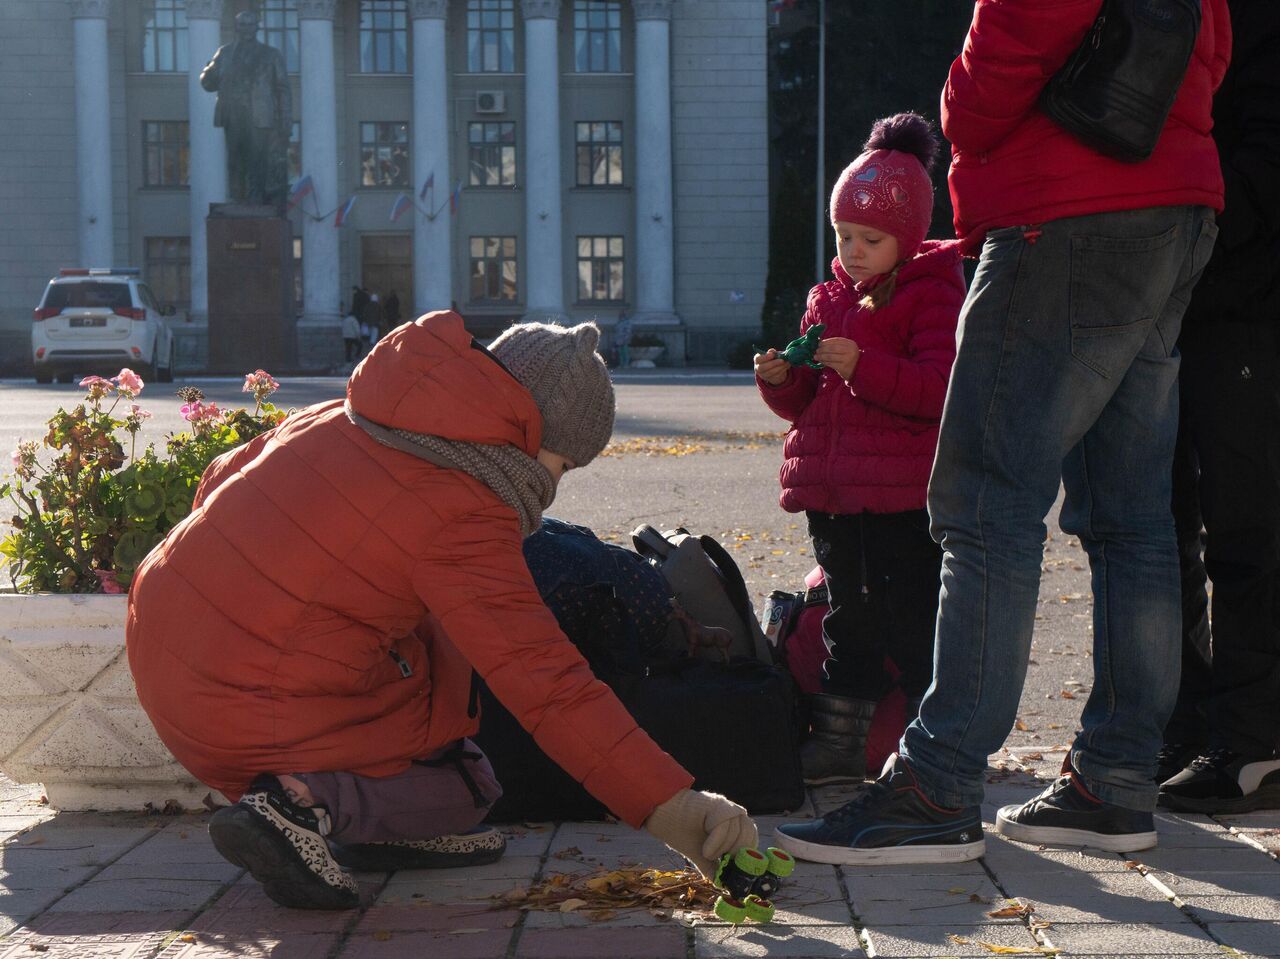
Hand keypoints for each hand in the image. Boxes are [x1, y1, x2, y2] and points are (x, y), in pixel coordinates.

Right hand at [644, 788, 758, 877]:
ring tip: (708, 854)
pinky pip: (725, 825)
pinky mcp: (715, 802)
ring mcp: (724, 805)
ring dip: (724, 848)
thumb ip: (713, 867)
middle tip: (721, 862)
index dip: (745, 854)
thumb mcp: (700, 854)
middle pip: (749, 833)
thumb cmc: (680, 831)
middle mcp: (731, 812)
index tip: (733, 867)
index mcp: (732, 822)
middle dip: (737, 853)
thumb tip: (724, 886)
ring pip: (738, 830)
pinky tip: (705, 850)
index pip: (751, 837)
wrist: (662, 814)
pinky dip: (717, 842)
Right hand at [754, 348, 791, 386]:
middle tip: (782, 360)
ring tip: (787, 362)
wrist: (774, 368)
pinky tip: (787, 365)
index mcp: (757, 360)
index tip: (772, 355)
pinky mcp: (771, 379)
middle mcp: (758, 368)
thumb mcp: (772, 354)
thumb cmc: (772, 358)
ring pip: (771, 373)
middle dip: (773, 364)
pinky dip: (783, 370)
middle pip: (763, 368)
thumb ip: (771, 352)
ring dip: (780, 367)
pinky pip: (777, 375)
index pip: (758, 359)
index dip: (765, 357)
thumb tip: (772, 351)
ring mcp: (764, 375)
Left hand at [813, 336, 860, 380]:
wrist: (859, 371)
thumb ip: (836, 345)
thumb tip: (821, 343)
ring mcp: (847, 359)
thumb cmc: (850, 358)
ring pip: (830, 356)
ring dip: (821, 356)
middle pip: (832, 348)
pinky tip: (820, 361)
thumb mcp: (847, 349)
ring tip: (815, 356)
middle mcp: (850, 350)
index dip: (826, 341)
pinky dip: (824, 362)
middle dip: (822, 349)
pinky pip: (831, 364)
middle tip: (816, 350)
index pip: (836, 340)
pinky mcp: (843, 367)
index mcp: (850, 344)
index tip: (819, 343)